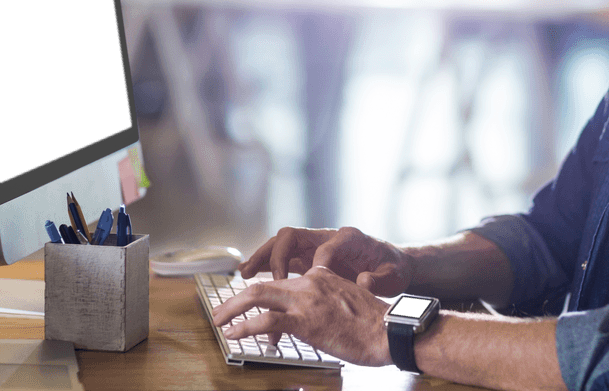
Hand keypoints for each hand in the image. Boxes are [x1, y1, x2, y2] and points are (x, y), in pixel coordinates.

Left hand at [212, 266, 391, 365]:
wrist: (389, 330)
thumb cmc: (375, 324)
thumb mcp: (349, 300)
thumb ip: (327, 301)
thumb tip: (314, 316)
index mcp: (321, 275)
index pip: (283, 279)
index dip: (262, 292)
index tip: (249, 302)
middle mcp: (310, 281)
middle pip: (263, 285)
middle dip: (237, 299)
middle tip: (221, 311)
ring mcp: (306, 299)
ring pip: (257, 296)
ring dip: (232, 309)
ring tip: (219, 321)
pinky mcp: (304, 320)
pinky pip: (265, 320)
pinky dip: (244, 326)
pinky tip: (233, 333)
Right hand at [240, 226, 412, 296]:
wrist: (395, 266)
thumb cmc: (394, 268)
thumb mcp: (393, 275)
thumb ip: (379, 279)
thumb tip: (363, 281)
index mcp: (349, 237)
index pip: (323, 244)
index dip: (313, 263)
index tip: (304, 283)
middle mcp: (327, 238)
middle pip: (292, 237)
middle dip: (272, 254)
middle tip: (253, 274)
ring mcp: (317, 248)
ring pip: (283, 248)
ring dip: (263, 259)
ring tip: (243, 274)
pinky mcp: (311, 260)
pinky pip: (285, 260)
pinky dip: (269, 268)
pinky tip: (254, 278)